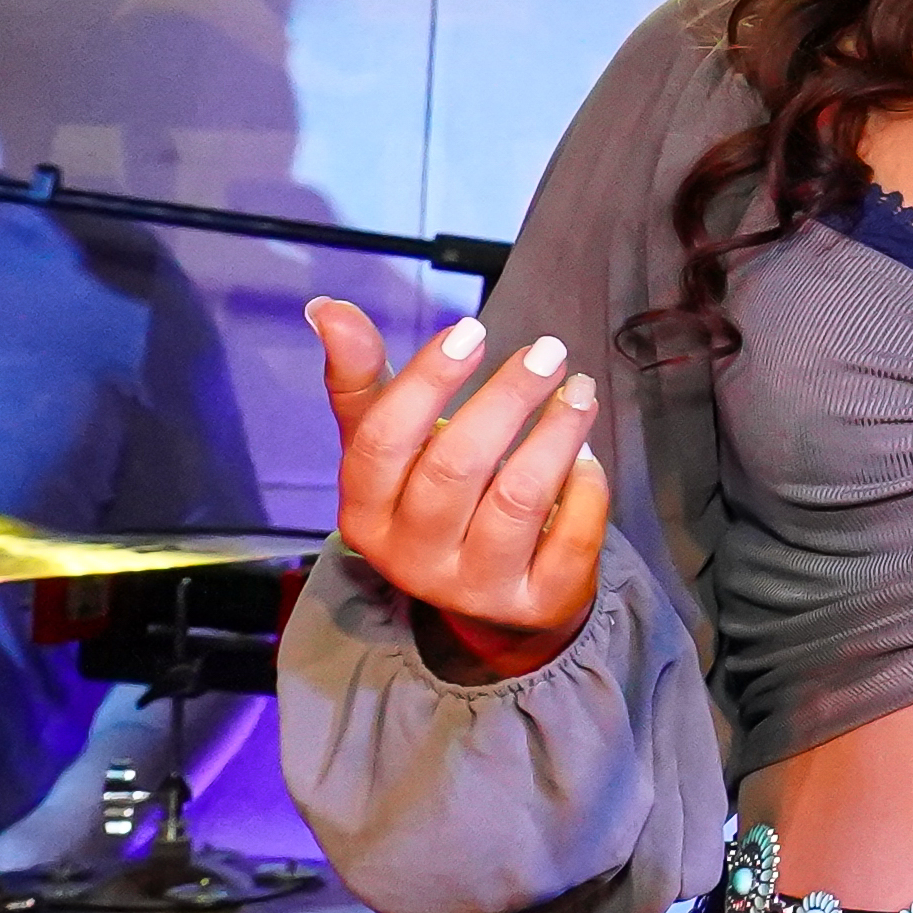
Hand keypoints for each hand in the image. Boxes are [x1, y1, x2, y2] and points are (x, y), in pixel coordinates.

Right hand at [312, 300, 608, 678]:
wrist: (488, 590)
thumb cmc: (431, 494)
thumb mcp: (389, 443)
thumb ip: (363, 380)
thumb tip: (324, 308)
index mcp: (365, 513)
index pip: (382, 442)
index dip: (426, 381)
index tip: (473, 330)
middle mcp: (411, 558)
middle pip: (455, 467)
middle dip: (507, 398)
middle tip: (549, 351)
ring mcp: (474, 587)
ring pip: (518, 500)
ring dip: (557, 435)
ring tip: (580, 391)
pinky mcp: (534, 604)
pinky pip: (570, 539)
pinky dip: (586, 490)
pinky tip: (587, 458)